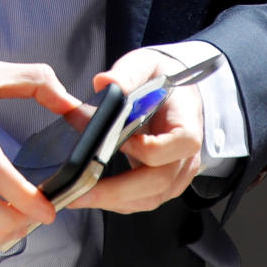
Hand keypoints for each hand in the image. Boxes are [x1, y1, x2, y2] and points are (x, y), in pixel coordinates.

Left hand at [66, 49, 203, 214]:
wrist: (175, 94)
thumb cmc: (161, 79)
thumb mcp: (146, 65)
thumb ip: (127, 74)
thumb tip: (105, 83)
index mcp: (187, 124)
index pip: (176, 144)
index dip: (144, 147)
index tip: (116, 141)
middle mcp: (186, 156)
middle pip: (159, 182)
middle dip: (118, 190)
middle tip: (82, 189)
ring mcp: (176, 174)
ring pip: (150, 198)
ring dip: (114, 200)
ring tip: (79, 196)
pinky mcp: (163, 184)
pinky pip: (143, 200)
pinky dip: (118, 201)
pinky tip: (93, 194)